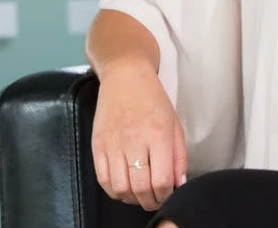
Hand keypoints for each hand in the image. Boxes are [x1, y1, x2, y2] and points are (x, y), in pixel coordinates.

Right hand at [91, 60, 187, 210]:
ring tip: (139, 194)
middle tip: (154, 199)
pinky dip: (114, 190)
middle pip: (141, 188)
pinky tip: (123, 186)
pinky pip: (103, 179)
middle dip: (150, 201)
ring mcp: (113, 143)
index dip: (165, 195)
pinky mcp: (98, 144)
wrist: (125, 76)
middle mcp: (134, 140)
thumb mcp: (174, 124)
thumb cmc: (152, 98)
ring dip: (132, 198)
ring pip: (120, 188)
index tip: (167, 194)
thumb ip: (179, 156)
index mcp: (158, 134)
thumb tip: (178, 183)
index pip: (161, 180)